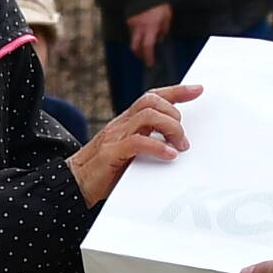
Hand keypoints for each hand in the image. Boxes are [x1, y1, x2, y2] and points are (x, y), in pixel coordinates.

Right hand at [66, 83, 198, 207]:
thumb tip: (177, 147)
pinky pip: (138, 141)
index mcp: (125, 122)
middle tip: (183, 140)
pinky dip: (158, 147)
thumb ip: (147, 145)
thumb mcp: (129, 153)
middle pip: (151, 101)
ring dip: (170, 129)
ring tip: (179, 147)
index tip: (198, 89)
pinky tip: (169, 156)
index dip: (176, 91)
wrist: (73, 183)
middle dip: (174, 115)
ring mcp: (114, 136)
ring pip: (148, 116)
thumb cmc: (104, 171)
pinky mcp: (111, 152)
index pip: (152, 97)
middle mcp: (120, 124)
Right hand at [124, 5, 170, 61]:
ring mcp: (132, 23)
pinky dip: (136, 34)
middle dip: (139, 55)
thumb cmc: (158, 1)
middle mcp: (139, 28)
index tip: (150, 63)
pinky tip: (141, 31)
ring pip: (132, 39)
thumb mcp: (167, 15)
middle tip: (144, 58)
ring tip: (144, 45)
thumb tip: (160, 38)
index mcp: (150, 27)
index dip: (148, 57)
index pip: (148, 47)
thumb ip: (164, 28)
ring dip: (137, 44)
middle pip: (135, 47)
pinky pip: (131, 31)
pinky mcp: (128, 18)